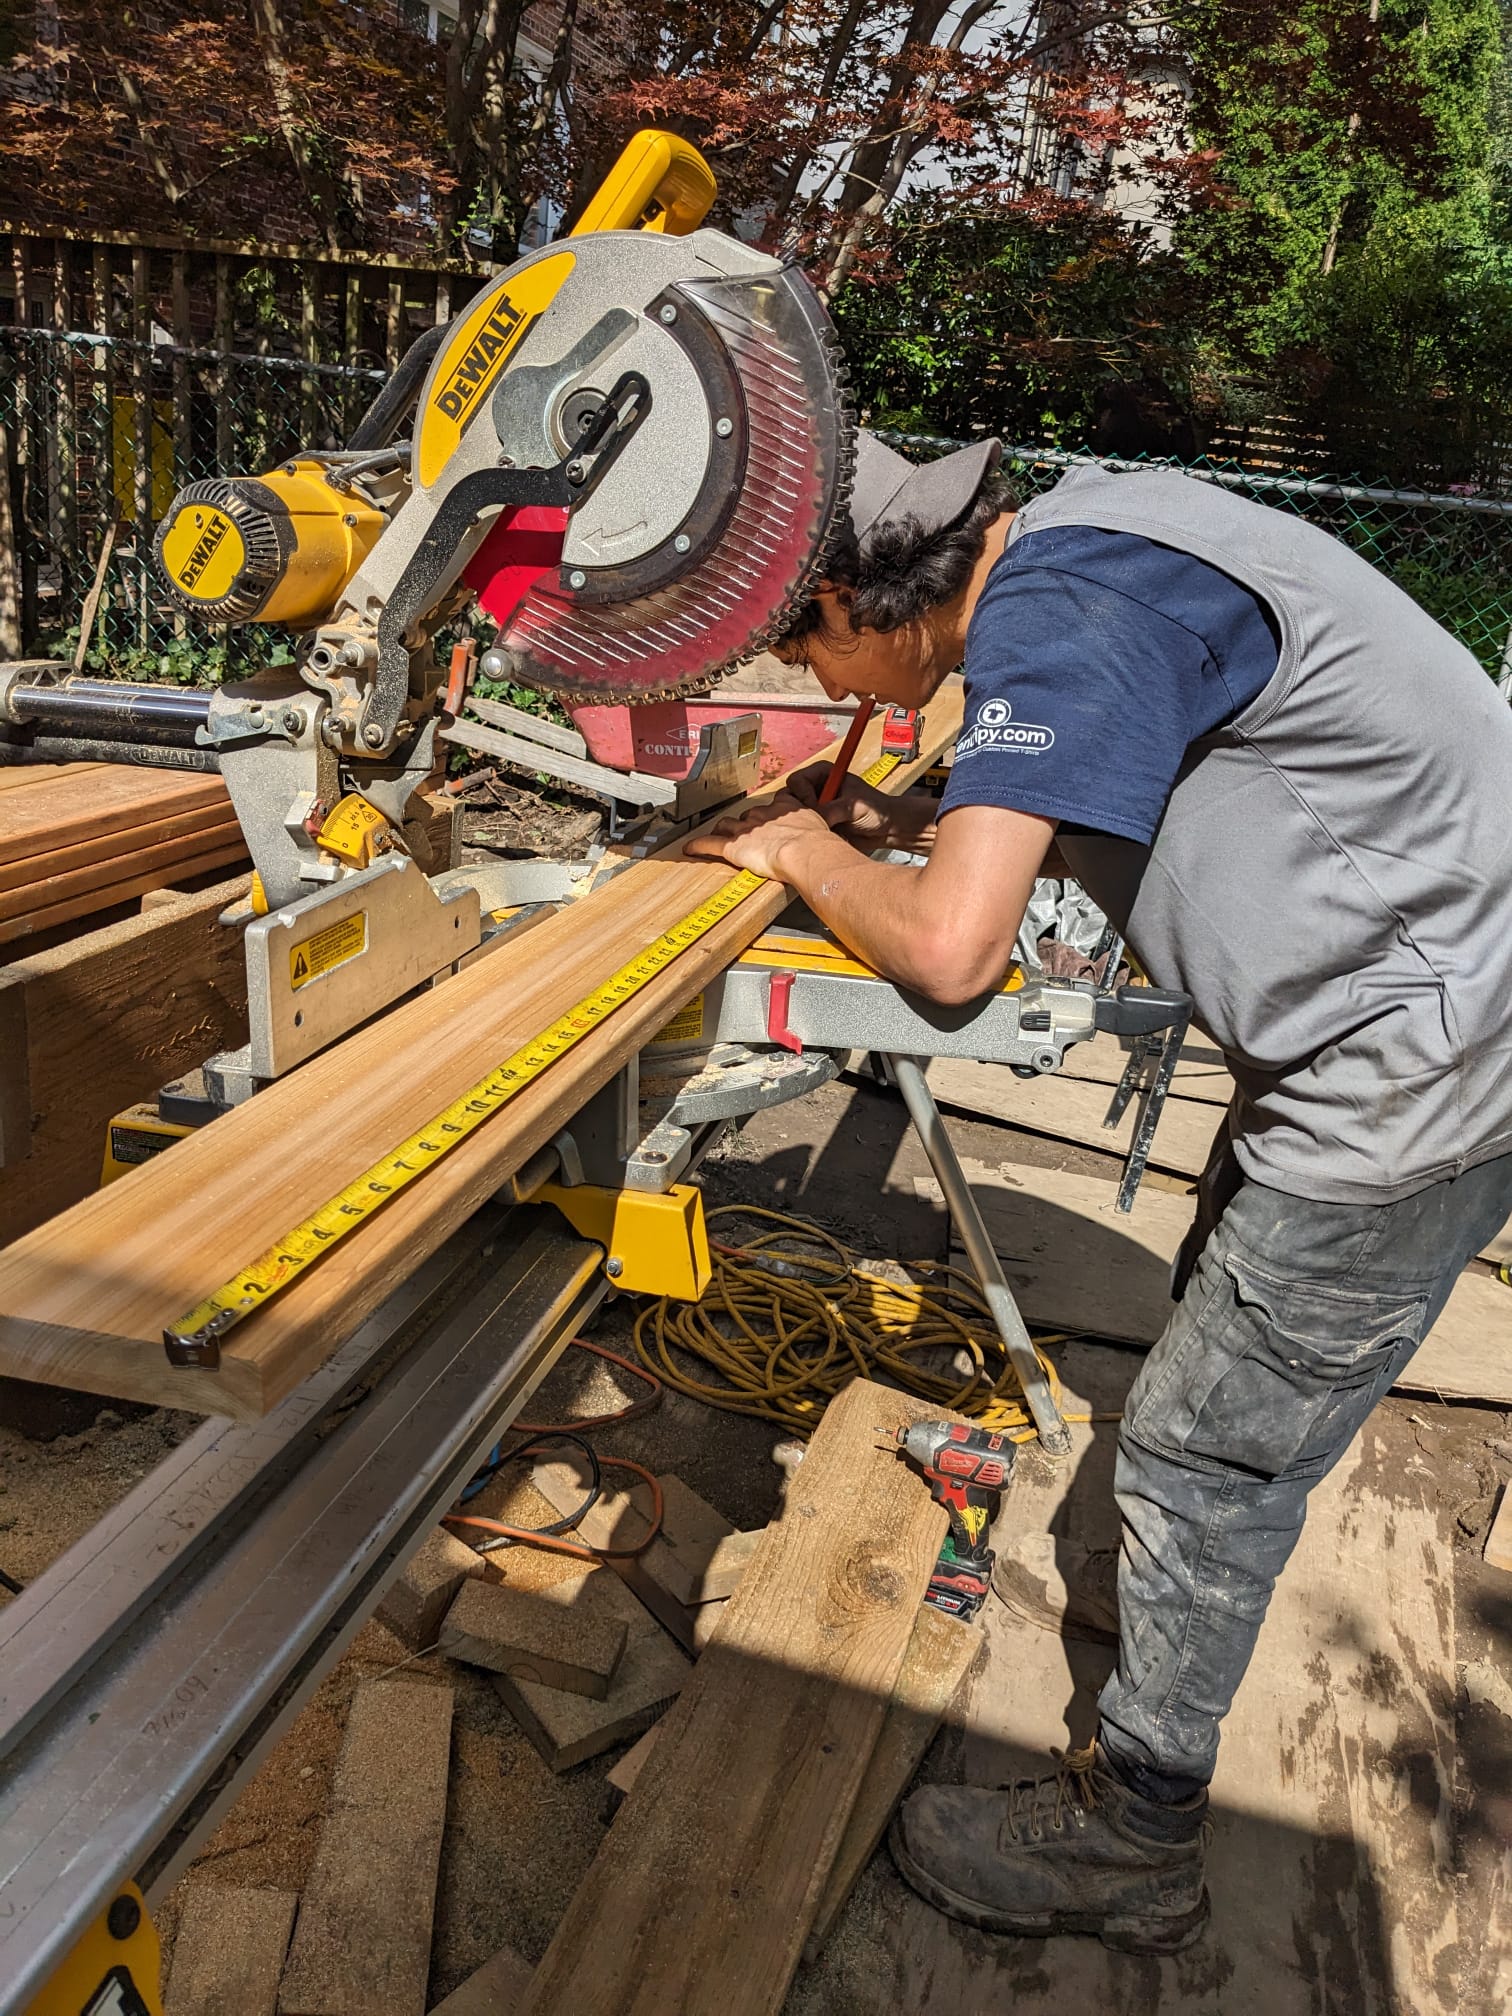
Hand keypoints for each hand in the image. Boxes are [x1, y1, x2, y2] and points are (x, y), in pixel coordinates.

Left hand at [683, 793, 835, 880]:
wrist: (805, 850)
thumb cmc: (819, 844)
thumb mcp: (827, 828)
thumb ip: (827, 829)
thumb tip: (840, 838)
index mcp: (787, 808)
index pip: (775, 805)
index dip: (771, 813)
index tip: (771, 817)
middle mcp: (764, 814)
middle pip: (749, 814)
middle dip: (746, 823)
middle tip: (744, 831)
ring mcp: (747, 830)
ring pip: (729, 825)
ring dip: (723, 830)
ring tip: (719, 835)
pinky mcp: (733, 847)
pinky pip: (710, 844)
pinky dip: (699, 846)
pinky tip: (689, 849)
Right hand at [784, 762, 897, 843]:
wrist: (888, 829)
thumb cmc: (877, 809)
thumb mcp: (853, 806)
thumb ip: (831, 809)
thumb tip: (812, 818)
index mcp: (823, 774)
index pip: (796, 780)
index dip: (802, 795)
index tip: (815, 807)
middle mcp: (815, 789)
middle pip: (788, 798)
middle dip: (800, 813)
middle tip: (815, 822)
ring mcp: (814, 807)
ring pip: (793, 817)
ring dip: (805, 825)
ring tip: (823, 830)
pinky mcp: (816, 824)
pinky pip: (801, 831)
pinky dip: (810, 836)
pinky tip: (825, 838)